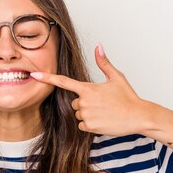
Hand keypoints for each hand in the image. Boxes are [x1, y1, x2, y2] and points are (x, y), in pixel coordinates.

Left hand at [30, 44, 151, 135]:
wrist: (138, 116)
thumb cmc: (128, 97)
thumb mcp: (116, 77)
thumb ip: (104, 62)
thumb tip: (98, 46)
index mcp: (88, 88)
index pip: (63, 82)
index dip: (47, 78)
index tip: (34, 75)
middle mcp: (84, 101)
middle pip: (74, 103)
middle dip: (84, 104)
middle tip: (102, 104)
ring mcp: (86, 115)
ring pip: (78, 115)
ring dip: (88, 114)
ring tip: (104, 112)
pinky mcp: (89, 127)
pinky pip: (81, 125)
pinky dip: (90, 124)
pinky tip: (103, 121)